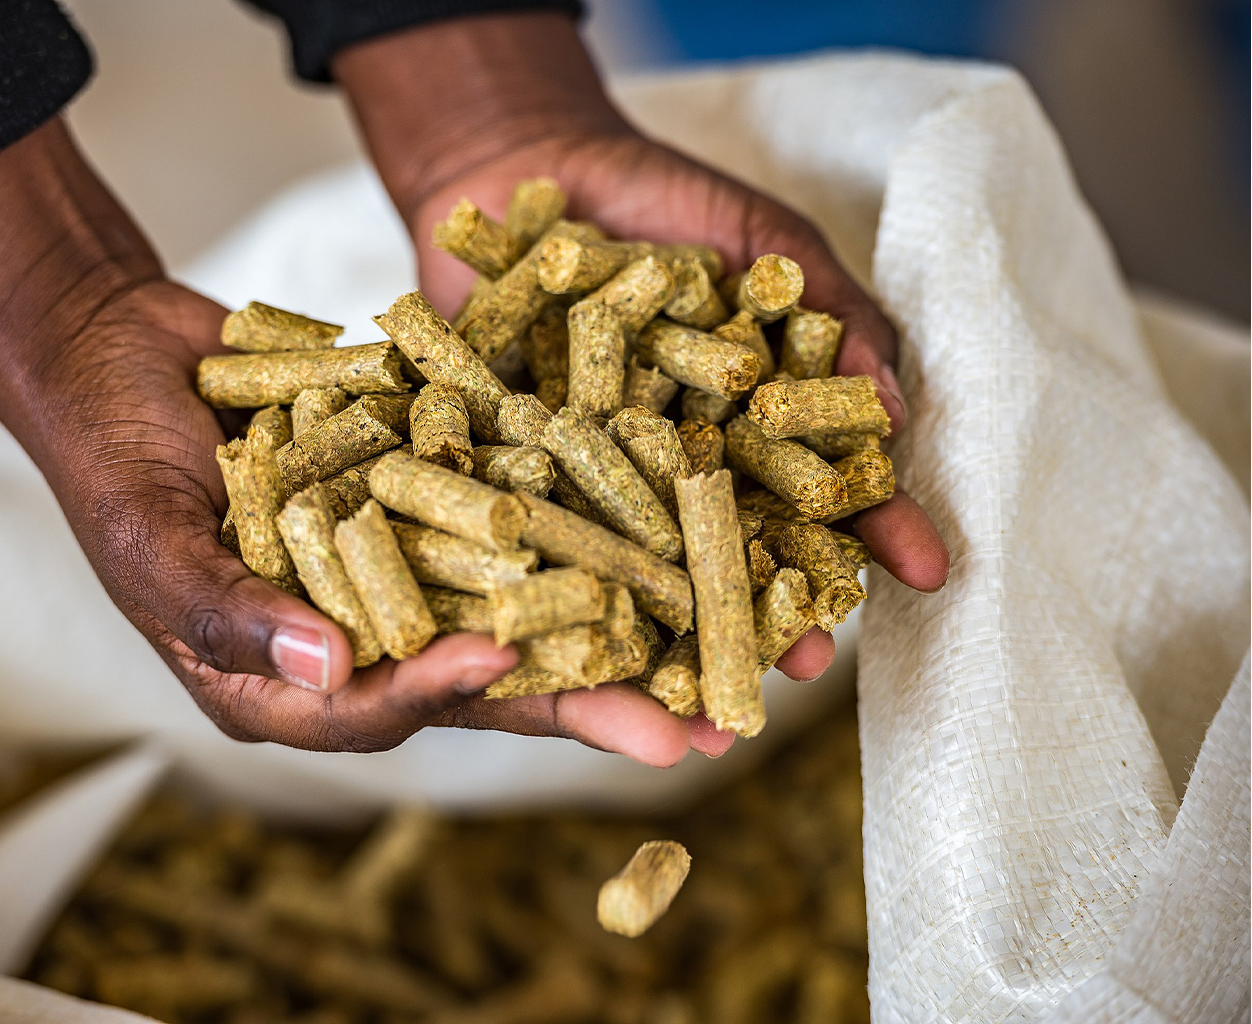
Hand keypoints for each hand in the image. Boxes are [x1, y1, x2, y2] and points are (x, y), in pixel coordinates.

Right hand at [0, 119, 721, 765]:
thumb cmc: (106, 453)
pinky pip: (502, 521)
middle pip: (475, 677)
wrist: (117, 348)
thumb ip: (226, 611)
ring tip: (706, 644)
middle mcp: (349, 640)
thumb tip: (331, 670)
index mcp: (277, 681)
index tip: (504, 660)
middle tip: (689, 734)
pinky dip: (568, 524)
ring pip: (510, 603)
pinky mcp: (420, 507)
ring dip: (607, 621)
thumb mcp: (147, 536)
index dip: (441, 691)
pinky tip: (657, 526)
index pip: (373, 710)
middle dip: (582, 703)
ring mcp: (390, 572)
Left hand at [337, 12, 950, 684]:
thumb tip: (893, 413)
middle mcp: (681, 468)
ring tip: (692, 696)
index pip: (824, 489)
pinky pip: (536, 537)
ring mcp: (599, 479)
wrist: (519, 169)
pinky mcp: (516, 476)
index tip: (925, 572)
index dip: (873, 529)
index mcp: (750, 428)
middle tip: (797, 665)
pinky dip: (552, 585)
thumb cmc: (659, 201)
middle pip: (735, 553)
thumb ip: (830, 317)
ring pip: (638, 568)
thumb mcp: (762, 242)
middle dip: (769, 611)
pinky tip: (572, 640)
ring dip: (668, 634)